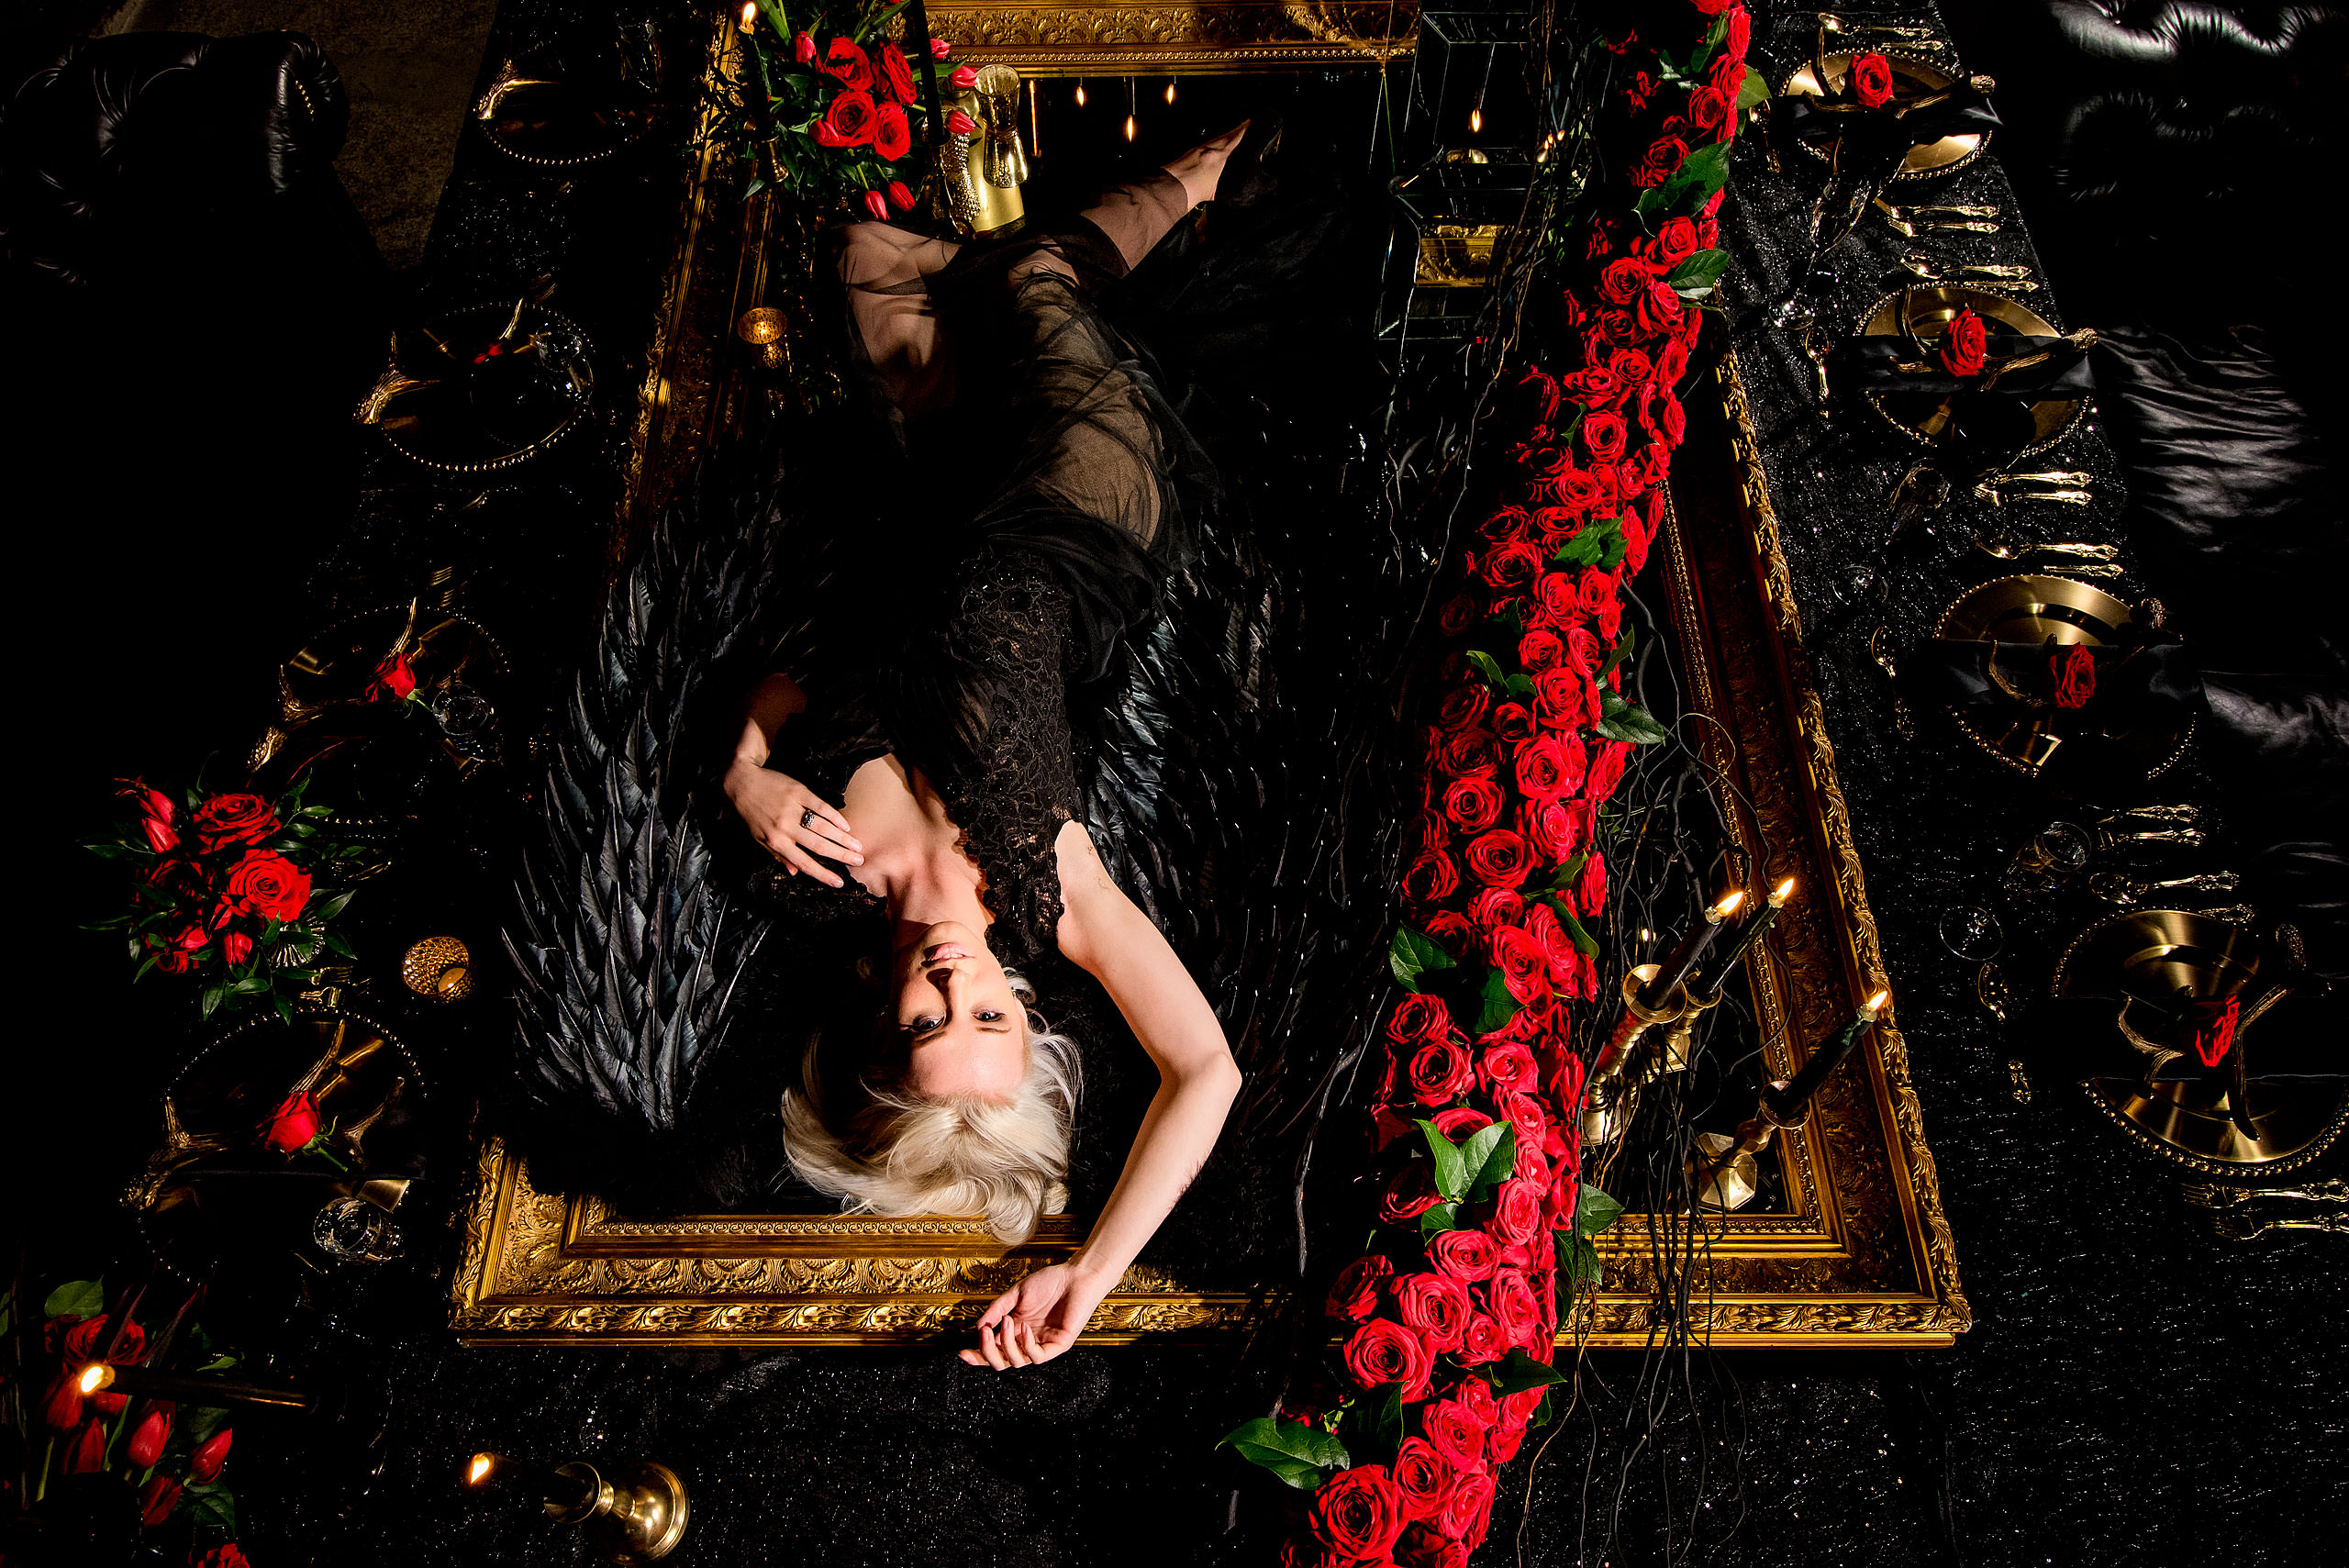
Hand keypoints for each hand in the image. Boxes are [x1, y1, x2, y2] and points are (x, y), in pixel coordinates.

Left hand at [723, 758, 862, 886]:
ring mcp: (792, 809)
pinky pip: (820, 806)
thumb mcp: (759, 838)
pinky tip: (845, 825)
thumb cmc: (750, 813)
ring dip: (842, 838)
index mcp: (776, 842)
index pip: (803, 863)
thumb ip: (778, 855)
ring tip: (857, 845)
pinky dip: (835, 816)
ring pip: (823, 827)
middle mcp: (784, 827)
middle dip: (841, 855)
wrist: (741, 783)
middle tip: (858, 860)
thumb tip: (794, 873)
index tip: (839, 882)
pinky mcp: (798, 792)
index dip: (822, 874)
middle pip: (818, 845)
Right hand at [958, 1261, 1112, 1369]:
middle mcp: (1027, 1341)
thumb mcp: (1017, 1294)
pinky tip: (1024, 1328)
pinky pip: (1038, 1357)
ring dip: (1006, 1343)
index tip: (962, 1353)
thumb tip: (978, 1325)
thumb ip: (998, 1309)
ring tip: (1008, 1321)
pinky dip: (1026, 1345)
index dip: (978, 1355)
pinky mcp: (1058, 1346)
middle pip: (1002, 1362)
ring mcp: (1042, 1345)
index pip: (994, 1350)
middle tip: (983, 1334)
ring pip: (1017, 1362)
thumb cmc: (1049, 1283)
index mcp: (1016, 1331)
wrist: (1075, 1276)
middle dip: (987, 1353)